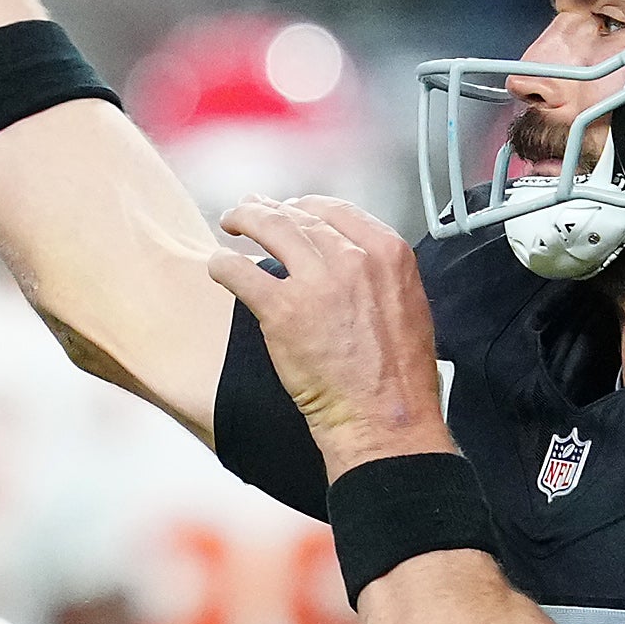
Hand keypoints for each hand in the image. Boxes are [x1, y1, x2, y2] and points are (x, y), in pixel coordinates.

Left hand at [204, 197, 455, 477]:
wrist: (385, 417)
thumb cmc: (399, 374)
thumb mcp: (407, 303)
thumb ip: (378, 273)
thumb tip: (349, 260)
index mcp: (387, 253)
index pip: (336, 210)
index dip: (305, 206)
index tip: (291, 208)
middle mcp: (352, 258)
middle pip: (299, 216)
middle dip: (269, 210)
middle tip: (250, 212)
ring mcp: (315, 281)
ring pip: (268, 229)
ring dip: (244, 220)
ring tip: (231, 223)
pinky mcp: (281, 310)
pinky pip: (240, 272)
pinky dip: (223, 264)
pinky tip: (217, 266)